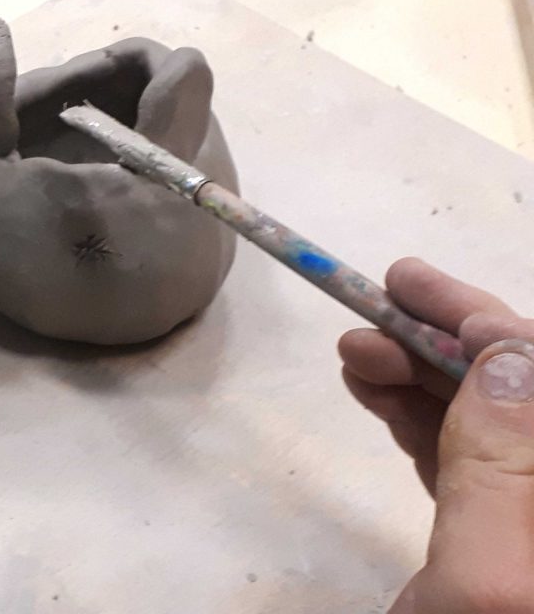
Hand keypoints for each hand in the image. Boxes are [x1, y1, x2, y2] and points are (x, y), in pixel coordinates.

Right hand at [340, 258, 533, 612]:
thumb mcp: (490, 588)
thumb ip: (508, 468)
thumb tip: (508, 355)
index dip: (492, 327)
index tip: (408, 286)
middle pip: (529, 402)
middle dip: (449, 346)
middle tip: (368, 310)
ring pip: (495, 429)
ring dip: (426, 379)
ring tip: (355, 351)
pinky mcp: (506, 548)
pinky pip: (470, 465)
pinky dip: (422, 423)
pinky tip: (376, 395)